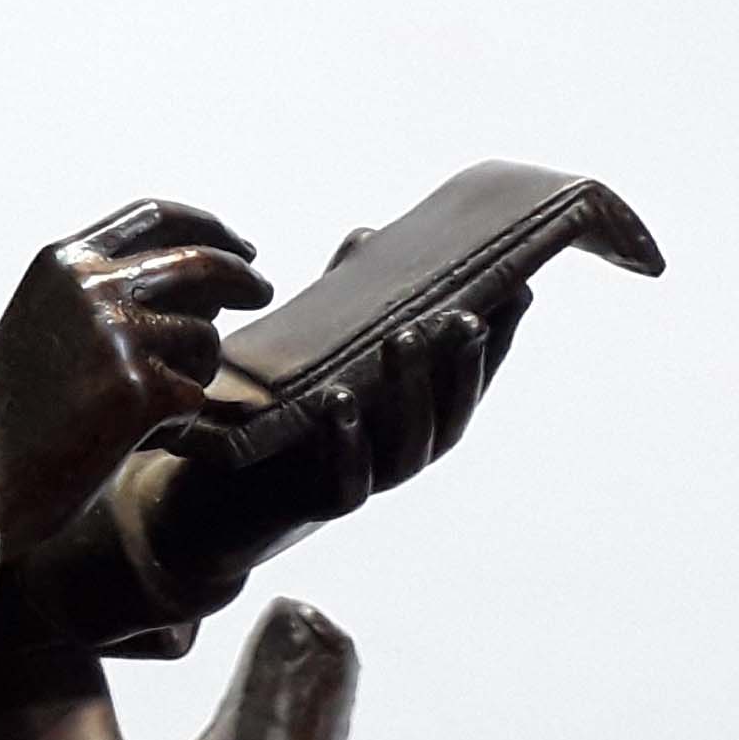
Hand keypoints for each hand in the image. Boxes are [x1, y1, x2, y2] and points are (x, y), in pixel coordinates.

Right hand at [0, 199, 273, 547]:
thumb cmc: (15, 405)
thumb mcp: (47, 317)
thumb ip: (109, 288)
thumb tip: (213, 283)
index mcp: (65, 259)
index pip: (156, 216)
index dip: (208, 227)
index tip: (239, 247)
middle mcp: (91, 285)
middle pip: (199, 263)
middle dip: (240, 276)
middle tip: (262, 291)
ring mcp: (116, 334)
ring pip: (204, 337)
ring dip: (192, 372)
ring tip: (140, 405)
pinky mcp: (138, 388)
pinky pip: (195, 393)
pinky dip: (177, 419)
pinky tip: (129, 436)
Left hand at [147, 290, 527, 585]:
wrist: (221, 491)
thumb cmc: (286, 410)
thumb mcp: (318, 348)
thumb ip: (344, 299)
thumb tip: (369, 235)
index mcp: (418, 411)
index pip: (472, 374)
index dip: (500, 338)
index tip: (517, 288)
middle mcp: (406, 447)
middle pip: (451, 410)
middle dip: (462, 362)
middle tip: (462, 314)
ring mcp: (369, 479)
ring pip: (409, 444)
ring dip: (411, 390)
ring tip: (404, 338)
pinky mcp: (320, 504)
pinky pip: (347, 481)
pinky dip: (347, 442)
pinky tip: (340, 401)